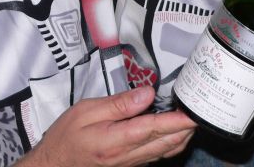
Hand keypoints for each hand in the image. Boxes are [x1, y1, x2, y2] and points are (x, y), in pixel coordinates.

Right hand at [16, 86, 195, 166]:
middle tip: (199, 110)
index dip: (177, 120)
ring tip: (190, 119)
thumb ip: (118, 103)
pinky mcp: (129, 166)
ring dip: (181, 137)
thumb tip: (147, 94)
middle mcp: (128, 156)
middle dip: (186, 128)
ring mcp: (131, 164)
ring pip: (165, 152)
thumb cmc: (66, 136)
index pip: (154, 129)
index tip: (193, 112)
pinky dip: (169, 144)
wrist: (54, 164)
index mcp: (117, 140)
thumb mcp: (86, 111)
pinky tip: (172, 133)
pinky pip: (156, 156)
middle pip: (167, 143)